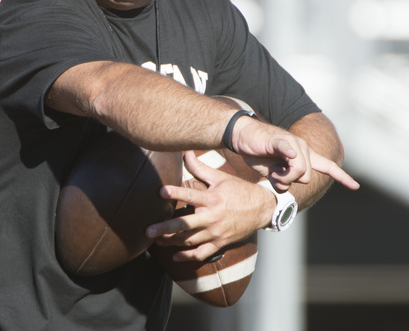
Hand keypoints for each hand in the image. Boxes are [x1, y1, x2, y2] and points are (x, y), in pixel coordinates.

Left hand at [146, 151, 272, 261]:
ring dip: (171, 242)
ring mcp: (216, 233)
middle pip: (185, 225)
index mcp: (212, 199)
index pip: (191, 195)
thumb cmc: (240, 190)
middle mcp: (213, 217)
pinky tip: (175, 256)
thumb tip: (186, 152)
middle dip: (165, 228)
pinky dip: (187, 257)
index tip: (161, 191)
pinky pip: (202, 254)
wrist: (262, 209)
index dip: (176, 193)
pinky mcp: (220, 243)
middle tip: (148, 230)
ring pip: (190, 241)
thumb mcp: (220, 177)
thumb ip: (200, 167)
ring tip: (156, 241)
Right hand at [233, 118, 359, 191]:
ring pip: (299, 171)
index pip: (327, 166)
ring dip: (282, 177)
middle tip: (275, 176)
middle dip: (290, 182)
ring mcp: (292, 143)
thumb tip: (286, 188)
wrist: (243, 136)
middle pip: (307, 176)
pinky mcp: (279, 140)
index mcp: (303, 155)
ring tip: (271, 171)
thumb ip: (282, 181)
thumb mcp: (272, 173)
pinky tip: (289, 156)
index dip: (341, 177)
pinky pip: (289, 150)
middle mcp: (302, 148)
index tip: (355, 186)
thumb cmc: (259, 153)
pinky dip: (290, 155)